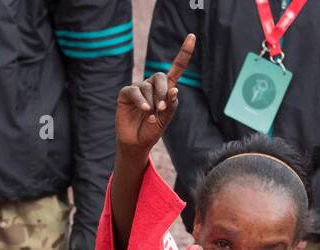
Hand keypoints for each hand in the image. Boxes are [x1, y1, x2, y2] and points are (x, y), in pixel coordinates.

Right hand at [115, 33, 194, 151]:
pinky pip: (136, 91)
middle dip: (163, 91)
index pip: (176, 68)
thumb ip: (170, 106)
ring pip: (148, 87)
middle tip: (163, 107)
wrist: (136, 142)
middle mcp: (152, 85)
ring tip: (151, 117)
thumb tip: (174, 90)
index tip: (192, 37)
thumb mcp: (165, 120)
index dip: (184, 53)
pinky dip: (142, 102)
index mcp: (165, 89)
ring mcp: (139, 88)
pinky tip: (146, 111)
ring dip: (152, 103)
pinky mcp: (126, 93)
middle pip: (160, 76)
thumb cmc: (152, 131)